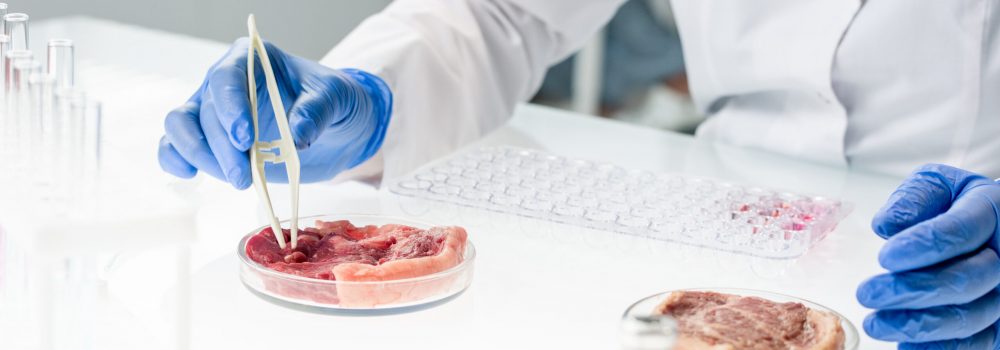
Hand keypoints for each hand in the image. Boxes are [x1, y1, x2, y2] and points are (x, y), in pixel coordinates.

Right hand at [158, 38, 391, 187]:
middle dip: (222, 147)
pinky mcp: (212, 141)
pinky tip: (191, 174)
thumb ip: (317, 110)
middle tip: (244, 175)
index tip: (245, 137)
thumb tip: (298, 136)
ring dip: (201, 156)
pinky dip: (177, 161)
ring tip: (238, 180)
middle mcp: (225, 83)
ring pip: (182, 128)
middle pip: (206, 111)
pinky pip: (178, 146)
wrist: (336, 127)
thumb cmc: (332, 100)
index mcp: (251, 60)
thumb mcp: (335, 96)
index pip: (226, 77)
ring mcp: (214, 112)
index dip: (230, 107)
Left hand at [857, 164, 999, 347]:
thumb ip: (912, 199)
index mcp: (991, 210)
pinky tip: (905, 346)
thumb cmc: (955, 205)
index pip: (961, 231)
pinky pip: (977, 343)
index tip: (885, 258)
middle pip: (966, 280)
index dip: (923, 246)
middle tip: (867, 293)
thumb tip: (889, 226)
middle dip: (912, 290)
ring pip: (971, 317)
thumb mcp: (936, 185)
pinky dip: (940, 348)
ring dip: (919, 325)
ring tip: (876, 323)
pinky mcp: (999, 323)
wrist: (988, 225)